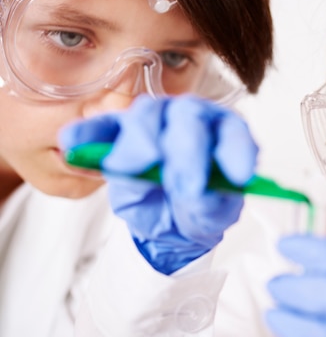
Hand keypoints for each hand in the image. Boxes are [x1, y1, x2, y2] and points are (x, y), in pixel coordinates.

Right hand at [58, 94, 257, 273]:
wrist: (171, 221)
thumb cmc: (197, 208)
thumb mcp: (212, 216)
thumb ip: (211, 206)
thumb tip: (201, 196)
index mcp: (224, 134)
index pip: (234, 131)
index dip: (236, 151)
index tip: (239, 177)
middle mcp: (192, 118)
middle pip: (190, 116)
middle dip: (187, 151)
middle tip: (185, 186)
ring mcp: (155, 121)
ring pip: (147, 115)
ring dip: (140, 142)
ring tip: (130, 169)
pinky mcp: (119, 132)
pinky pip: (101, 128)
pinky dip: (86, 134)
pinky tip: (74, 144)